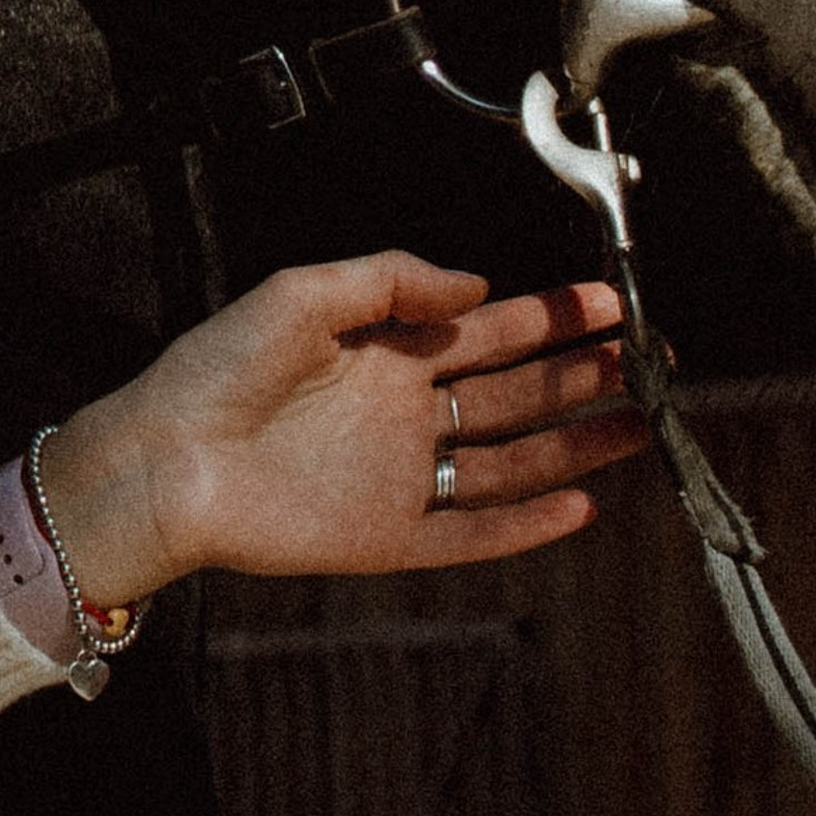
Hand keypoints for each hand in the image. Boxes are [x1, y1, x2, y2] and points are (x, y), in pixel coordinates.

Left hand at [40, 253, 642, 609]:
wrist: (164, 461)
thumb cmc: (215, 369)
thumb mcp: (302, 294)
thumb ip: (391, 280)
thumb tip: (477, 286)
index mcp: (385, 350)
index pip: (489, 330)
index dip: (552, 317)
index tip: (611, 302)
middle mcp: (405, 411)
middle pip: (516, 392)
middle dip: (583, 374)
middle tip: (651, 360)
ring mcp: (403, 475)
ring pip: (512, 459)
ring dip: (577, 442)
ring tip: (642, 424)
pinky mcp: (391, 535)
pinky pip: (475, 531)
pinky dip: (528, 521)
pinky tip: (581, 502)